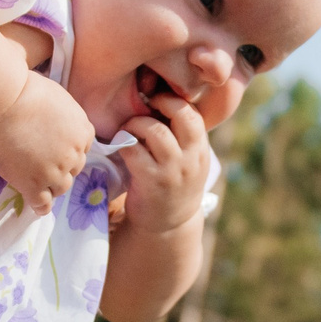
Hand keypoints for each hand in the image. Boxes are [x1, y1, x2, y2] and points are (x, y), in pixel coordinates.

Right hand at [0, 73, 91, 213]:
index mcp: (82, 130)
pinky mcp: (33, 185)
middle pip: (73, 168)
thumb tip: (53, 118)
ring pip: (60, 188)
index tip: (54, 148)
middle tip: (41, 161)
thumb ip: (61, 114)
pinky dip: (40, 207)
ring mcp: (55, 172)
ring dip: (51, 185)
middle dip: (60, 166)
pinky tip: (36, 206)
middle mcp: (74, 153)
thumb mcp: (56, 97)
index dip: (67, 149)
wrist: (0, 101)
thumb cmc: (21, 90)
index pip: (83, 147)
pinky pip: (42, 204)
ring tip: (37, 181)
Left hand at [116, 91, 212, 235]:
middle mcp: (191, 158)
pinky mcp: (152, 182)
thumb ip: (181, 135)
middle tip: (144, 106)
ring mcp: (173, 171)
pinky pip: (134, 151)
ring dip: (135, 124)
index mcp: (200, 149)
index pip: (193, 112)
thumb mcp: (187, 159)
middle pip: (181, 115)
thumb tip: (159, 96)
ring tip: (128, 129)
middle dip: (160, 102)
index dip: (173, 100)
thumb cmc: (173, 183)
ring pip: (155, 131)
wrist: (169, 225)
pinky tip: (120, 146)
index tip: (156, 100)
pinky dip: (124, 143)